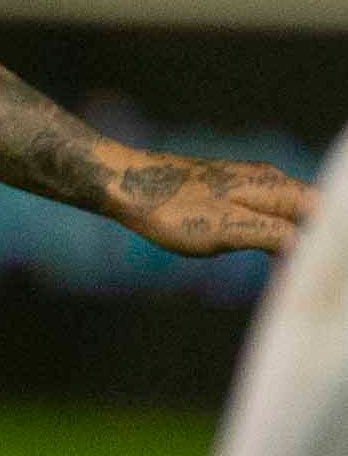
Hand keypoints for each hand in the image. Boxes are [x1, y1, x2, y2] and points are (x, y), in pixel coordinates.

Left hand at [109, 151, 314, 260]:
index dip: (327, 238)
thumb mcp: (226, 230)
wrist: (127, 185)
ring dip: (300, 235)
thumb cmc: (172, 210)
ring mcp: (250, 182)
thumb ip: (273, 234)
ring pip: (292, 209)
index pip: (323, 209)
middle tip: (315, 276)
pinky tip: (274, 252)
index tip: (323, 268)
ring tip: (301, 268)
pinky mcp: (230, 190)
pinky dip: (279, 231)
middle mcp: (269, 179)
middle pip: (312, 209)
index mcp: (274, 187)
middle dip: (318, 238)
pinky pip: (270, 210)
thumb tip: (310, 244)